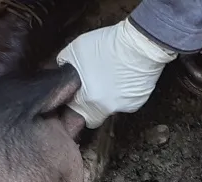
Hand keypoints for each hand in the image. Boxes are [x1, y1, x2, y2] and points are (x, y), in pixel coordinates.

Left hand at [56, 19, 177, 128]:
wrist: (140, 43)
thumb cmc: (109, 45)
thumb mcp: (76, 49)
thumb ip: (65, 64)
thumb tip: (61, 69)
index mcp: (87, 101)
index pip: (73, 115)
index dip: (73, 105)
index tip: (73, 98)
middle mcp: (105, 109)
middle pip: (92, 118)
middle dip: (88, 108)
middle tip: (89, 91)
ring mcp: (124, 107)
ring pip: (110, 108)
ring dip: (107, 97)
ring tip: (109, 77)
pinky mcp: (138, 101)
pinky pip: (126, 101)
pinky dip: (123, 92)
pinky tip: (123, 76)